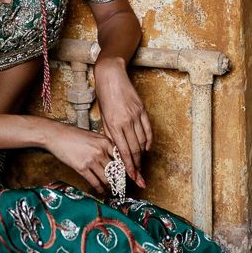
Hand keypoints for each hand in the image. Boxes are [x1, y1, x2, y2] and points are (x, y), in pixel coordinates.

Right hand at [45, 122, 120, 194]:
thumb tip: (113, 160)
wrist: (56, 135)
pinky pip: (95, 182)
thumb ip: (104, 146)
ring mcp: (91, 159)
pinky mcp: (82, 167)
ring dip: (110, 186)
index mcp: (105, 141)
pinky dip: (100, 189)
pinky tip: (101, 191)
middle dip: (118, 180)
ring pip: (107, 178)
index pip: (121, 158)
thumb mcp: (93, 136)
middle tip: (120, 185)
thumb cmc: (73, 135)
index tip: (126, 176)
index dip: (124, 170)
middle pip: (115, 170)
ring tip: (110, 190)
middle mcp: (101, 150)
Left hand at [93, 58, 152, 188]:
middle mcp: (126, 121)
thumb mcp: (102, 115)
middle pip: (134, 149)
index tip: (131, 177)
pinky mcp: (142, 110)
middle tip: (139, 178)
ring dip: (142, 155)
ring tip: (141, 165)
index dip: (128, 166)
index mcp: (113, 124)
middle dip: (137, 166)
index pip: (123, 151)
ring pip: (142, 141)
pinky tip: (147, 149)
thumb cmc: (103, 94)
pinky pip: (148, 130)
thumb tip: (115, 148)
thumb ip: (110, 132)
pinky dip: (149, 141)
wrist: (111, 74)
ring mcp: (135, 115)